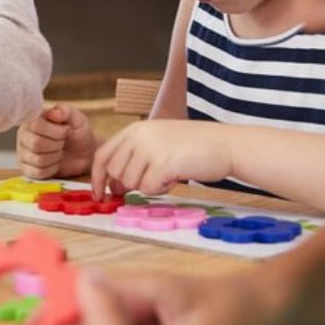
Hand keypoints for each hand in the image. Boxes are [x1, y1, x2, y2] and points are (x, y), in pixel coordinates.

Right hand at [15, 104, 95, 178]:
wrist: (84, 155)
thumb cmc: (78, 134)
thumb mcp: (77, 119)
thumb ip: (65, 111)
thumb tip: (53, 113)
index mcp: (33, 119)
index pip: (36, 125)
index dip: (54, 131)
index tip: (65, 130)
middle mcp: (24, 135)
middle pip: (36, 143)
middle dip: (56, 145)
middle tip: (62, 143)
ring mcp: (23, 153)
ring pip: (37, 159)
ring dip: (54, 157)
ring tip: (59, 152)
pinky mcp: (26, 169)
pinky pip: (37, 172)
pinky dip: (51, 169)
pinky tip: (55, 164)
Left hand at [90, 120, 231, 197]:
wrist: (227, 144)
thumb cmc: (193, 147)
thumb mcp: (157, 144)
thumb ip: (134, 160)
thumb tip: (114, 186)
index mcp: (134, 129)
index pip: (103, 155)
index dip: (98, 177)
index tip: (100, 194)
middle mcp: (138, 136)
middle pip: (116, 172)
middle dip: (129, 184)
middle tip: (152, 181)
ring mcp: (150, 148)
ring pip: (131, 183)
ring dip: (149, 186)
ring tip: (169, 174)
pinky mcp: (163, 163)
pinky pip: (149, 188)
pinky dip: (162, 189)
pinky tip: (176, 178)